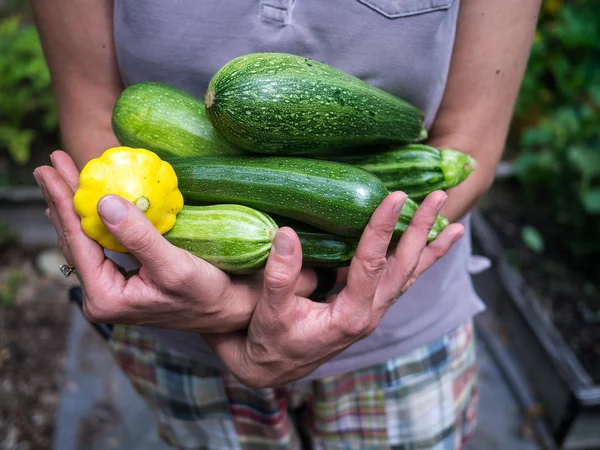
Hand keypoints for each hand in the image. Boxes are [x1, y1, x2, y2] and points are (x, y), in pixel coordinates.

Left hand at [33, 151, 317, 332]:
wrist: (226, 310)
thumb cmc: (206, 293)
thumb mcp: (174, 266)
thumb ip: (139, 237)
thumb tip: (104, 202)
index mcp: (105, 298)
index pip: (78, 243)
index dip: (63, 203)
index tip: (49, 170)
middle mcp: (100, 297)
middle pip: (74, 240)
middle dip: (61, 201)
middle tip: (47, 166)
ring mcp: (109, 289)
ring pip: (83, 242)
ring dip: (73, 208)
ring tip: (59, 176)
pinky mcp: (121, 281)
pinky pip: (98, 246)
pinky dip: (90, 220)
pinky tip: (83, 205)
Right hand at [203, 190, 464, 387]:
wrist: (275, 368)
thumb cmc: (271, 341)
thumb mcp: (271, 311)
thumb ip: (280, 276)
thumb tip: (287, 234)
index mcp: (350, 315)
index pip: (371, 265)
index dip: (382, 229)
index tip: (396, 197)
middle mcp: (370, 313)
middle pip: (403, 267)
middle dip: (421, 230)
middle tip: (439, 196)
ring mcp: (372, 310)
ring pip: (407, 275)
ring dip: (429, 248)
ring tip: (454, 225)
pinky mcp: (368, 306)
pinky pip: (399, 281)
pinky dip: (417, 262)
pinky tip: (429, 246)